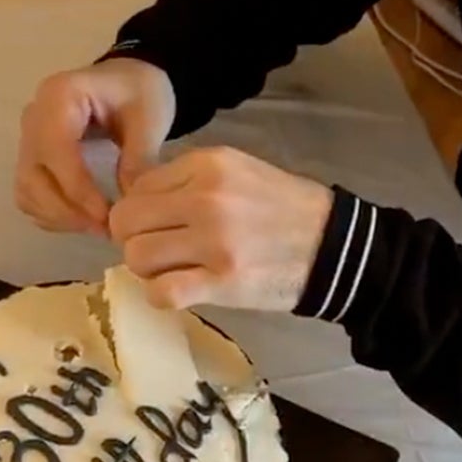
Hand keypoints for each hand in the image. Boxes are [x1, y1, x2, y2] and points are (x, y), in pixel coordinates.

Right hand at [16, 57, 177, 235]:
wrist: (129, 80)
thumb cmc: (140, 91)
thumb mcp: (149, 116)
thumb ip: (140, 157)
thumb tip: (128, 204)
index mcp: (59, 96)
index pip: (56, 150)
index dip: (77, 188)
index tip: (106, 217)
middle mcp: (33, 117)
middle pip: (33, 175)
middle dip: (67, 209)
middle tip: (104, 230)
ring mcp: (27, 139)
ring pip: (27, 190)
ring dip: (58, 216)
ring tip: (96, 227)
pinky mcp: (31, 158)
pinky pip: (29, 194)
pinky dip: (50, 214)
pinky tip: (81, 220)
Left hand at [107, 146, 333, 311]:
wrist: (334, 246)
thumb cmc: (282, 208)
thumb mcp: (236, 170)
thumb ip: (185, 180)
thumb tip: (134, 201)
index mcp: (207, 165)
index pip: (136, 189)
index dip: (138, 211)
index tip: (156, 226)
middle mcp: (205, 199)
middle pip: (126, 223)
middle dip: (133, 240)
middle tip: (158, 251)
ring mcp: (213, 242)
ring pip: (137, 257)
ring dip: (147, 270)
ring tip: (172, 270)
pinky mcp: (222, 282)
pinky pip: (161, 292)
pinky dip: (161, 295)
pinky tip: (180, 290)